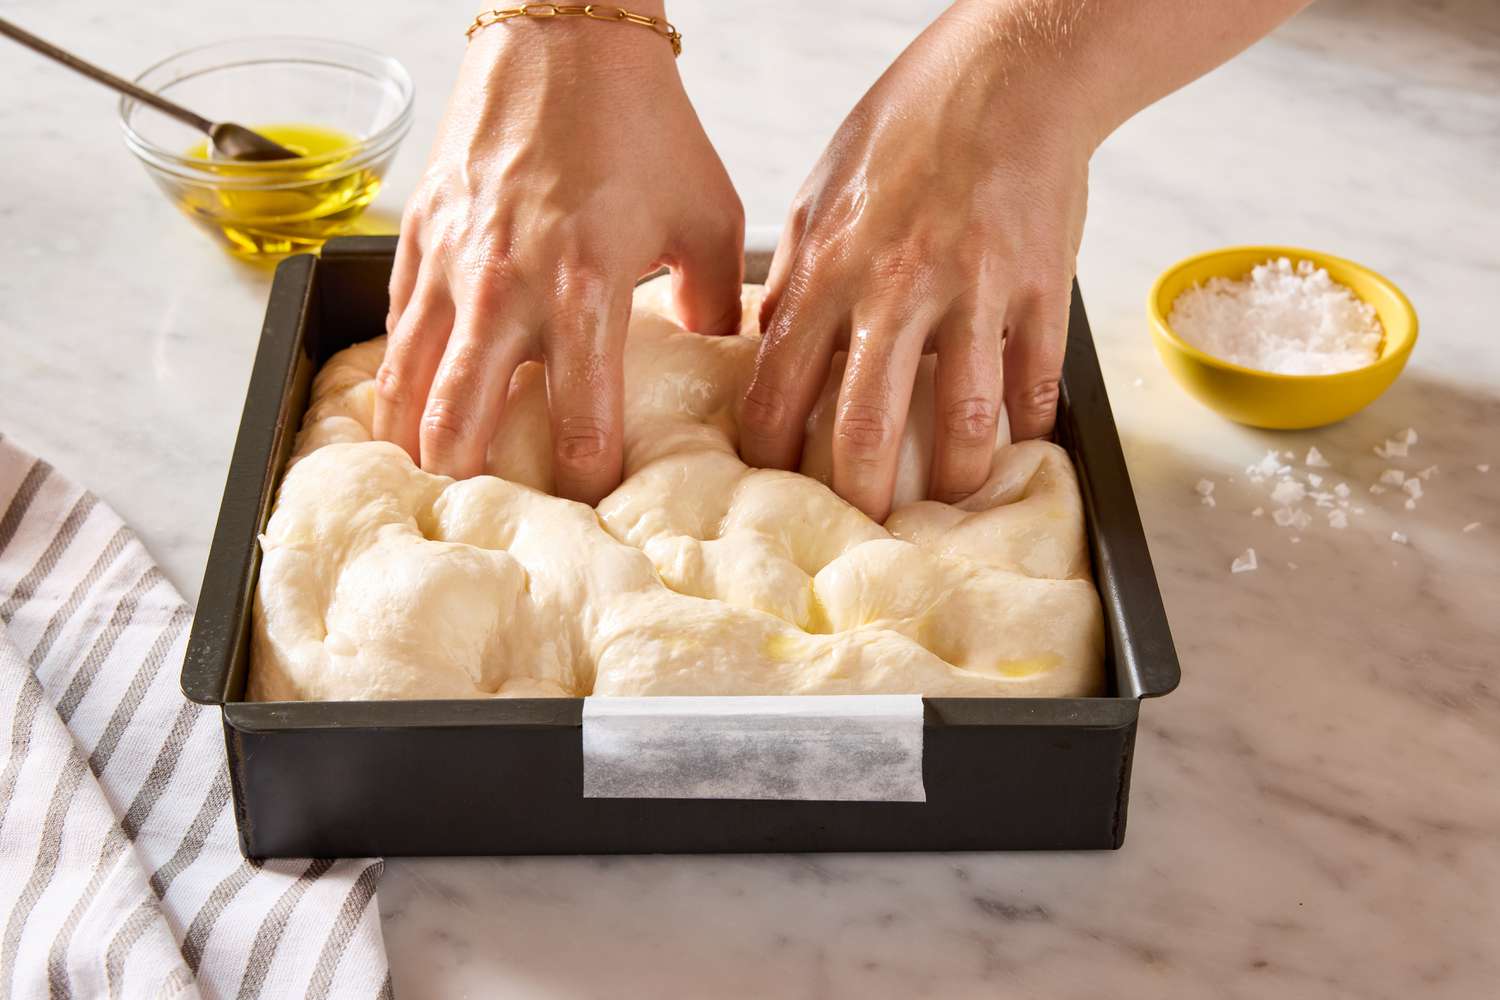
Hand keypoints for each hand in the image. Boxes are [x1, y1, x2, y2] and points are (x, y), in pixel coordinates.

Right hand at [377, 12, 742, 503]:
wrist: (564, 36)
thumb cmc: (642, 125)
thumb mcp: (709, 217)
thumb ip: (719, 305)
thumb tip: (722, 360)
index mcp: (585, 294)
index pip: (580, 431)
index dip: (589, 486)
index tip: (598, 508)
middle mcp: (505, 291)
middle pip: (460, 429)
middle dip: (471, 487)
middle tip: (490, 519)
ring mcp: (450, 266)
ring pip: (406, 388)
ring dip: (416, 445)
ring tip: (428, 485)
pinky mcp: (417, 239)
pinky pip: (393, 330)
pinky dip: (395, 378)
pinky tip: (407, 406)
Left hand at [739, 1, 1093, 521]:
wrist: (1012, 69)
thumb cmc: (912, 122)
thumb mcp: (821, 189)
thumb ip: (796, 274)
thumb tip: (767, 342)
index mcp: (831, 266)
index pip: (780, 388)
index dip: (770, 453)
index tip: (772, 487)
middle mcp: (895, 287)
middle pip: (865, 425)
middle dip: (857, 497)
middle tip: (857, 532)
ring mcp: (973, 291)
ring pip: (962, 421)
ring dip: (953, 481)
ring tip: (945, 506)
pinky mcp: (1041, 289)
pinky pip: (1035, 383)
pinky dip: (1029, 428)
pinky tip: (1018, 448)